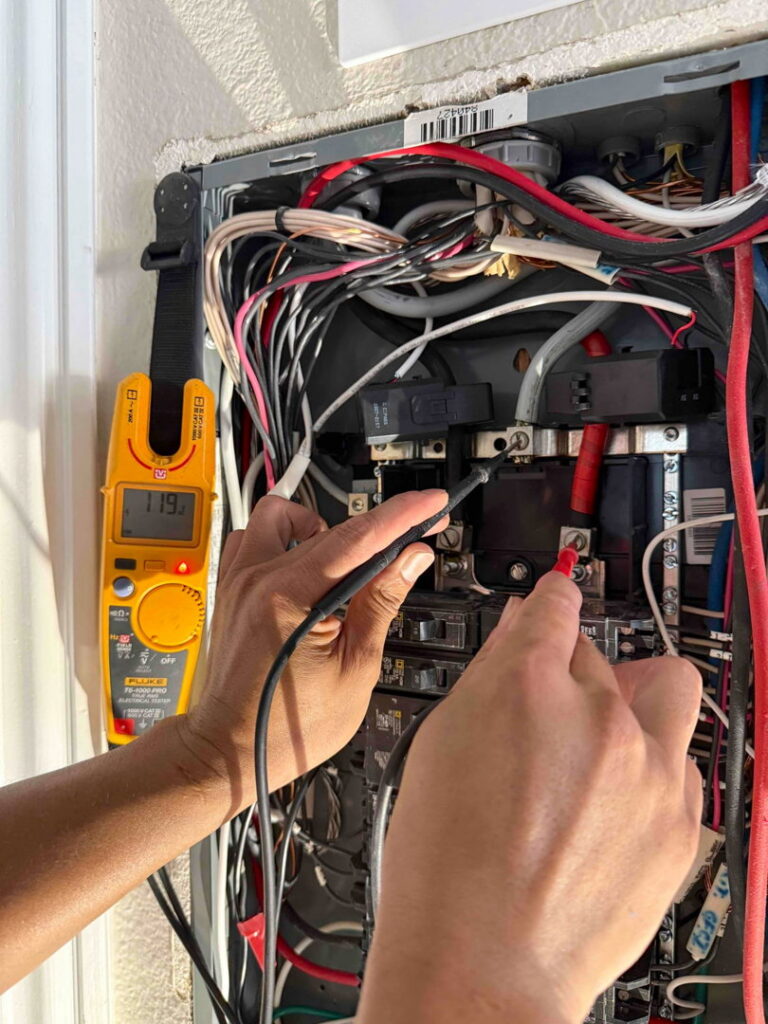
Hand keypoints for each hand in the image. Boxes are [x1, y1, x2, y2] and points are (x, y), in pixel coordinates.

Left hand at [177, 491, 443, 814]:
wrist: (228, 750)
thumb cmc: (286, 726)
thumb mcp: (355, 670)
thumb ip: (381, 603)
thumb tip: (409, 559)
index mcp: (288, 597)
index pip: (358, 538)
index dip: (402, 516)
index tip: (431, 504)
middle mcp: (256, 577)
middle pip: (332, 529)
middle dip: (378, 530)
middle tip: (412, 541)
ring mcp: (237, 579)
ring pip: (283, 518)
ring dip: (322, 530)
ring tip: (347, 565)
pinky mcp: (230, 586)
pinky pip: (256, 538)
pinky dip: (287, 542)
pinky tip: (308, 571)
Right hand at [359, 571, 702, 1023]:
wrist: (485, 961)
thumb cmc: (446, 867)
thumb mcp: (440, 744)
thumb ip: (489, 674)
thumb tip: (520, 631)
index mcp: (527, 685)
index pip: (559, 603)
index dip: (552, 602)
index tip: (554, 606)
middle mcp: (598, 715)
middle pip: (600, 653)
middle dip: (573, 674)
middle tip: (546, 718)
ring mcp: (649, 769)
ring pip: (666, 687)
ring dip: (634, 702)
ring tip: (600, 748)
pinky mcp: (683, 820)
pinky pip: (681, 761)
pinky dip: (651, 768)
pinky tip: (610, 805)